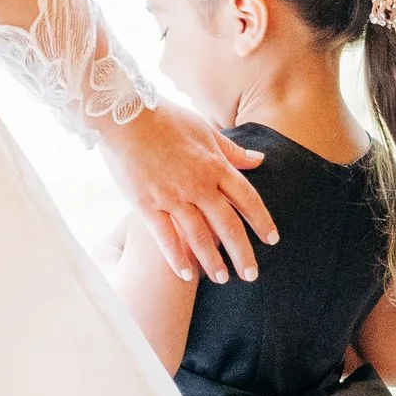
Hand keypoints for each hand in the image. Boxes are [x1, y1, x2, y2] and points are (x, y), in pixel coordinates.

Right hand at [100, 101, 276, 284]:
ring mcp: (172, 196)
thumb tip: (259, 160)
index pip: (247, 199)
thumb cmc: (165, 119)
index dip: (262, 221)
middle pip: (228, 225)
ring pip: (199, 236)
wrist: (124, 117)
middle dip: (243, 253)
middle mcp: (198, 184)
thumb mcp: (205, 130)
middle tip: (252, 275)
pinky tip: (186, 275)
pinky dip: (176, 257)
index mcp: (215, 165)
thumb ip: (231, 151)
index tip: (272, 240)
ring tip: (222, 279)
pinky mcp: (146, 204)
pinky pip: (165, 237)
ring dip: (213, 261)